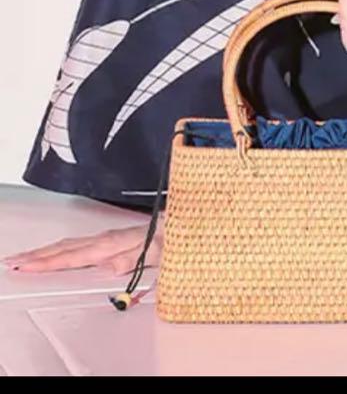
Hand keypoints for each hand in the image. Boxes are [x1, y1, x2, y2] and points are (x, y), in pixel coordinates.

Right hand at [2, 218, 164, 274]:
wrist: (187, 223)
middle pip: (67, 248)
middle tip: (13, 261)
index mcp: (115, 243)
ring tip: (27, 257)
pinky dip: (64, 247)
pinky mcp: (114, 237)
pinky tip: (58, 250)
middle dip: (39, 255)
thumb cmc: (174, 238)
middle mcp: (110, 238)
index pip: (75, 256)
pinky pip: (82, 242)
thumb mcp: (158, 251)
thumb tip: (110, 266)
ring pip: (72, 243)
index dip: (49, 262)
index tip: (27, 266)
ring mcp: (111, 236)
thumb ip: (134, 257)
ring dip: (47, 250)